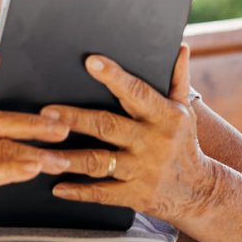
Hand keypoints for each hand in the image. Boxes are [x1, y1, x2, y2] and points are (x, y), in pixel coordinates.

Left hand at [42, 44, 215, 224]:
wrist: (200, 192)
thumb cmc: (184, 143)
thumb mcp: (184, 111)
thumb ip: (177, 79)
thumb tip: (179, 46)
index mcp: (165, 115)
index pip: (136, 91)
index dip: (114, 76)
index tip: (91, 62)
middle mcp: (153, 141)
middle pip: (107, 126)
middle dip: (75, 119)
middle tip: (47, 112)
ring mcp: (143, 170)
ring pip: (100, 162)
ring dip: (69, 159)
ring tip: (41, 153)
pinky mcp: (136, 195)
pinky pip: (103, 193)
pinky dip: (79, 191)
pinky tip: (57, 187)